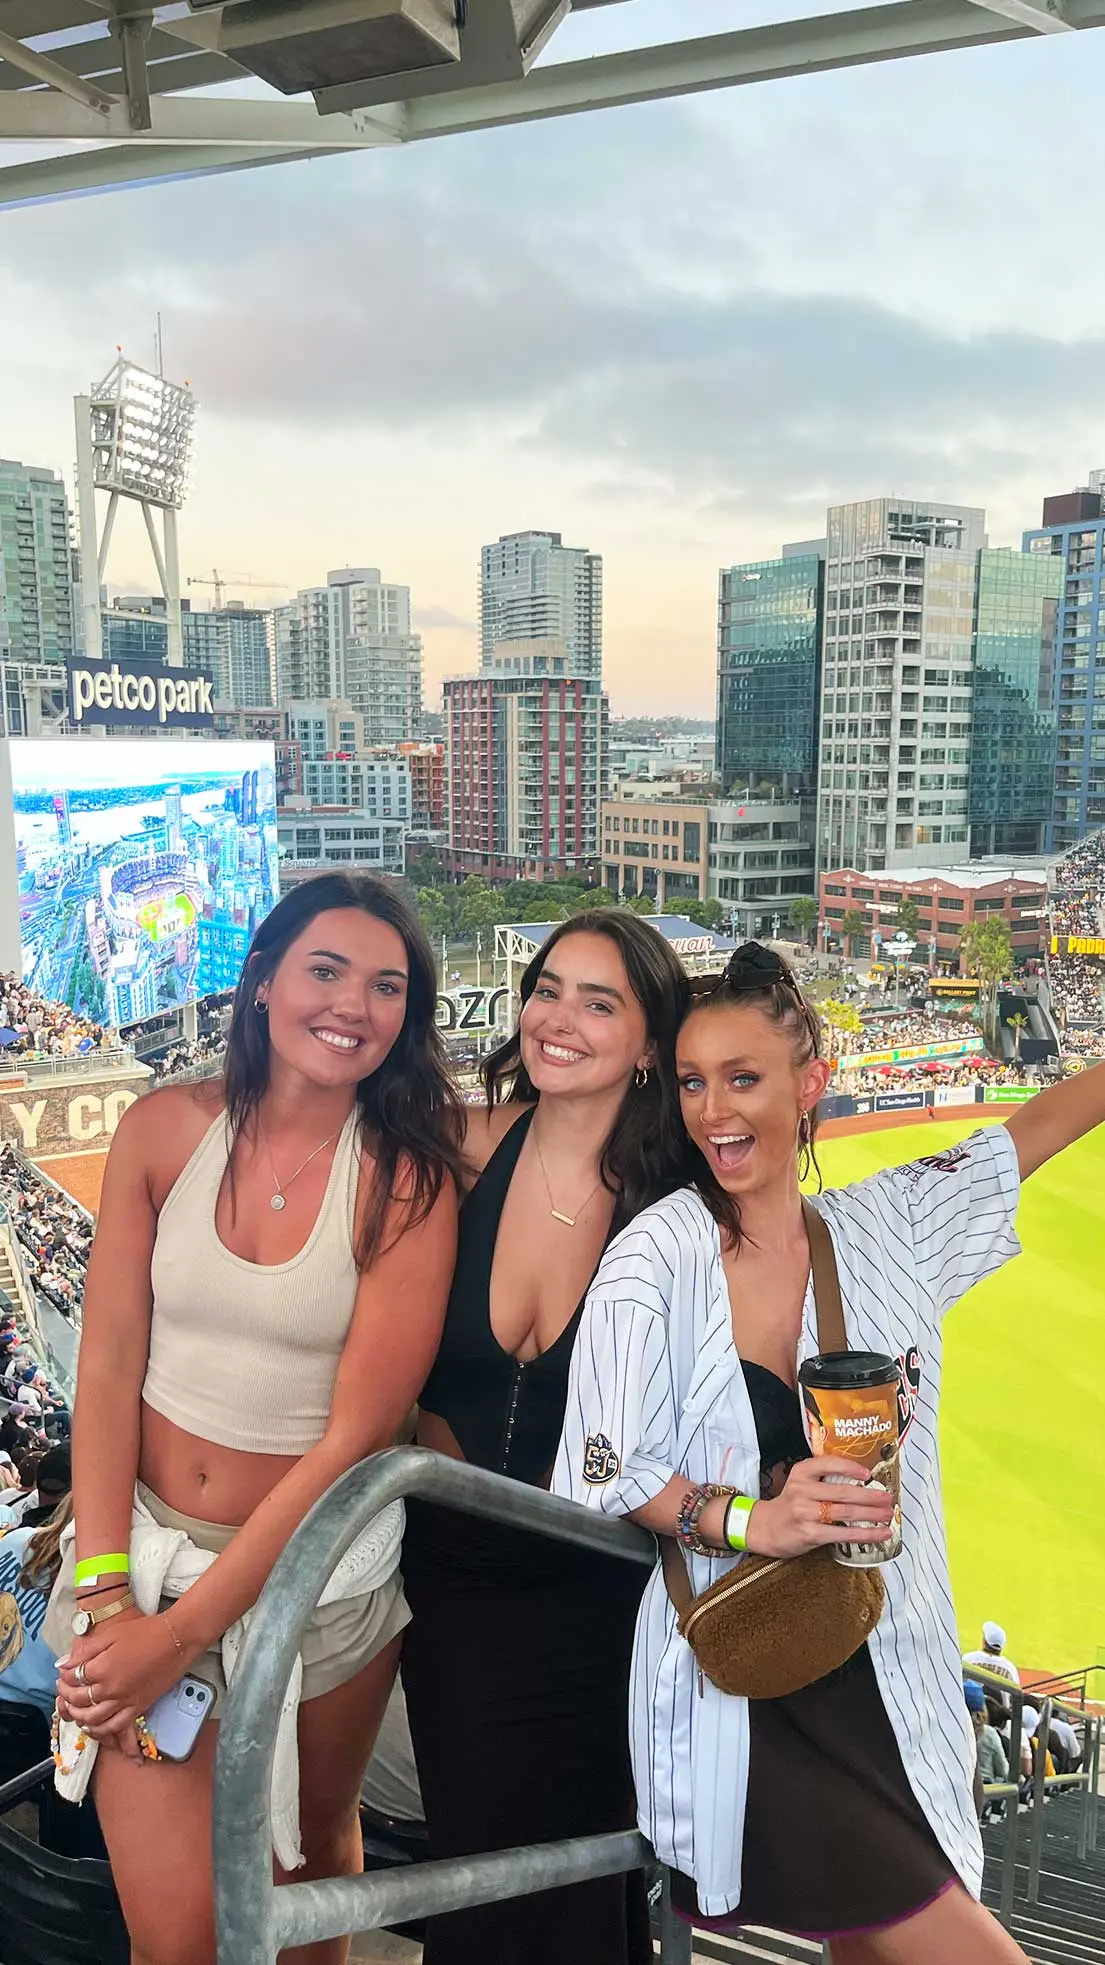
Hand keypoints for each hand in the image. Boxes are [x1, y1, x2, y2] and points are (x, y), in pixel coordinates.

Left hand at [56, 1607, 186, 1748]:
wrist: (176, 1638)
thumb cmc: (146, 1631)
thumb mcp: (111, 1634)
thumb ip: (86, 1651)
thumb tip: (62, 1664)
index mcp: (102, 1668)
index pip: (73, 1678)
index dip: (64, 1676)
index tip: (63, 1673)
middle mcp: (111, 1689)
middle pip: (79, 1700)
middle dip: (67, 1695)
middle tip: (64, 1689)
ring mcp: (125, 1701)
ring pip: (92, 1719)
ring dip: (78, 1715)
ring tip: (73, 1708)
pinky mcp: (138, 1707)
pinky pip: (114, 1727)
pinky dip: (99, 1730)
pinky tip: (91, 1725)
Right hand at [745, 1457, 895, 1559]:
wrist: (766, 1528)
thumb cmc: (791, 1504)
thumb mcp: (801, 1483)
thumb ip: (825, 1479)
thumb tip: (864, 1482)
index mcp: (802, 1472)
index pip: (828, 1464)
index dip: (850, 1467)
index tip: (868, 1473)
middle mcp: (802, 1490)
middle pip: (843, 1491)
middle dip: (870, 1495)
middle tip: (888, 1497)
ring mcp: (805, 1513)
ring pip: (846, 1513)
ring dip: (871, 1514)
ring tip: (887, 1515)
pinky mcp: (810, 1534)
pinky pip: (843, 1534)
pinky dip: (865, 1535)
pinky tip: (880, 1534)